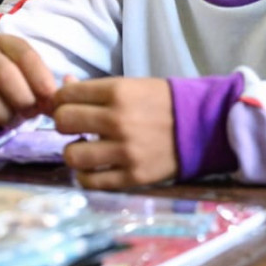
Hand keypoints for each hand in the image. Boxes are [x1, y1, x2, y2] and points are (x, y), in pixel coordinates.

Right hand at [0, 35, 57, 135]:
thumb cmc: (12, 91)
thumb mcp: (33, 85)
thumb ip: (49, 90)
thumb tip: (66, 91)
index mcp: (4, 43)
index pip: (24, 53)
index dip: (40, 79)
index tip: (48, 99)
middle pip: (3, 73)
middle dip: (22, 99)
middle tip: (30, 113)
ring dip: (4, 115)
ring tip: (11, 120)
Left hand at [53, 77, 177, 188]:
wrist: (204, 126)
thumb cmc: (163, 103)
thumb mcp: (131, 86)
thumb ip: (95, 89)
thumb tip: (63, 84)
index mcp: (118, 92)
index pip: (66, 95)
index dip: (60, 100)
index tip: (66, 105)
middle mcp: (118, 120)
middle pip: (63, 122)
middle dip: (63, 124)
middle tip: (74, 128)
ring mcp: (126, 151)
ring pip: (72, 155)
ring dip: (73, 152)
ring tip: (84, 149)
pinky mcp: (133, 176)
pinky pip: (91, 181)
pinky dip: (86, 176)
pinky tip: (93, 168)